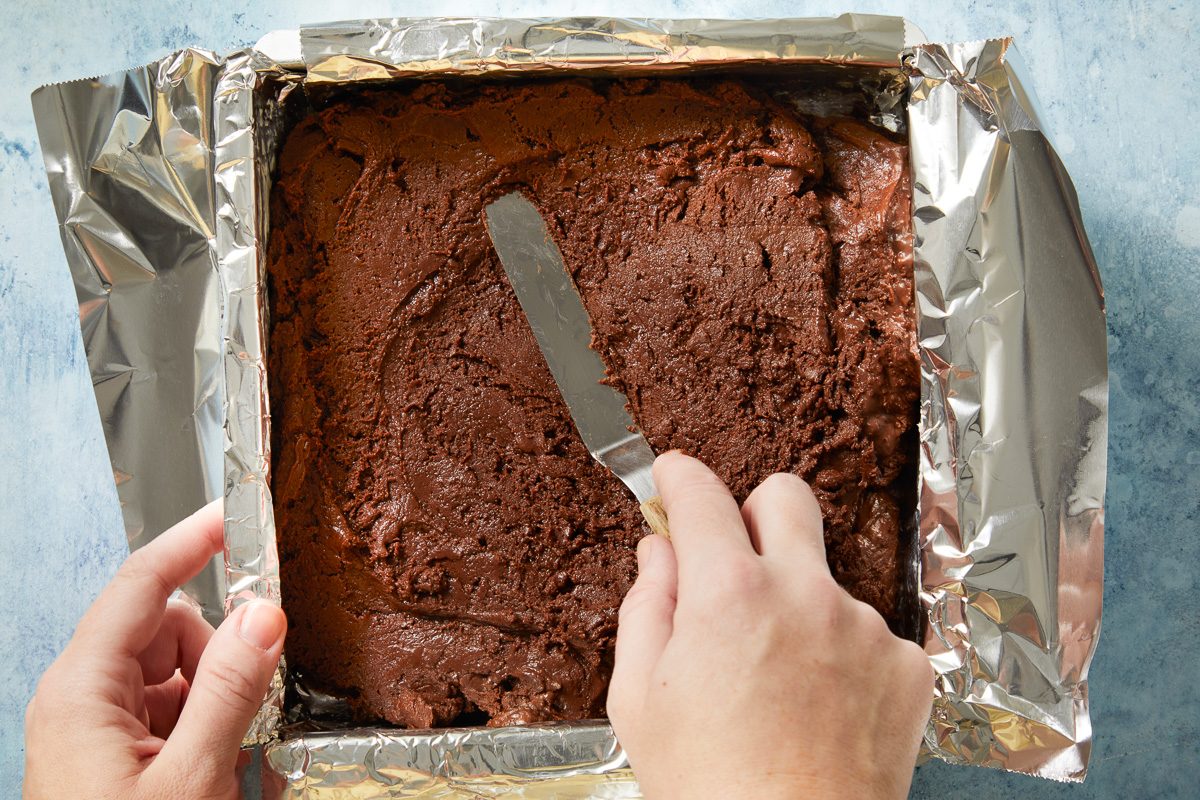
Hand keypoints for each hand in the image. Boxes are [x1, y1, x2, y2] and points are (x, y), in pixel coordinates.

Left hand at [24, 501, 285, 799]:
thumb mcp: (190, 779)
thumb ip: (230, 690)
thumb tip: (263, 615)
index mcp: (82, 689)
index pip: (141, 584)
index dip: (191, 542)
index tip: (237, 514)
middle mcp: (84, 697)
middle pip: (167, 626)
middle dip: (219, 648)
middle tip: (258, 690)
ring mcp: (99, 727)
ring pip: (177, 669)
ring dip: (218, 693)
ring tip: (230, 753)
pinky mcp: (116, 754)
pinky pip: (174, 708)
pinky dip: (207, 721)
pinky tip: (220, 763)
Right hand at [608, 452, 931, 799]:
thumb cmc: (707, 786)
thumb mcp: (639, 699)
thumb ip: (647, 606)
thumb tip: (660, 552)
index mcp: (728, 594)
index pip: (701, 496)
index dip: (679, 477)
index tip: (672, 476)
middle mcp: (805, 593)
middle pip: (785, 496)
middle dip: (753, 510)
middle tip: (733, 557)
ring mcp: (863, 627)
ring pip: (824, 576)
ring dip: (798, 601)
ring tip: (778, 678)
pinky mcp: (905, 666)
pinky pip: (866, 631)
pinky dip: (841, 654)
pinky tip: (821, 704)